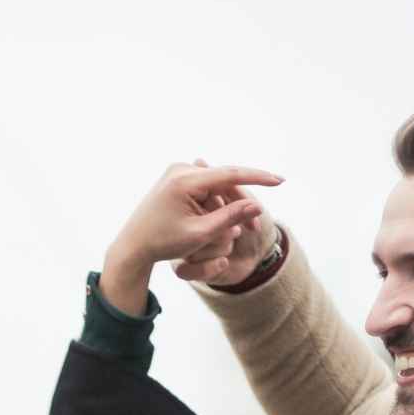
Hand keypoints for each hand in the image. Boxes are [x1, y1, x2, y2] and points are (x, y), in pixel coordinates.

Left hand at [99, 162, 279, 312]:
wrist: (133, 245)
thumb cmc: (164, 242)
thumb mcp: (200, 234)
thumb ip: (229, 218)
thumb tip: (256, 206)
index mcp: (184, 180)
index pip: (230, 174)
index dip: (257, 178)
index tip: (280, 181)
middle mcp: (180, 169)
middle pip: (224, 179)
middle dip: (242, 201)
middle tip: (257, 225)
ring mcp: (177, 172)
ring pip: (216, 185)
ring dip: (229, 204)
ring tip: (240, 230)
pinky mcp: (176, 178)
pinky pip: (205, 187)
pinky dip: (216, 203)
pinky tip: (223, 220)